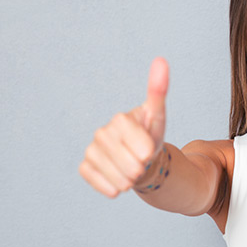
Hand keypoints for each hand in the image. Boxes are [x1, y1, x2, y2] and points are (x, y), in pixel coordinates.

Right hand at [79, 58, 169, 197]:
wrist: (139, 159)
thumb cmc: (150, 136)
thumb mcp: (158, 116)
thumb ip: (158, 90)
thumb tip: (161, 59)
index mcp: (120, 119)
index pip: (142, 147)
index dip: (149, 152)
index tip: (149, 149)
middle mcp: (102, 132)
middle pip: (131, 165)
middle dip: (142, 169)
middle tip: (141, 161)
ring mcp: (92, 149)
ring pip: (118, 178)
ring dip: (130, 180)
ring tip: (132, 171)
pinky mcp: (85, 166)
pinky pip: (100, 183)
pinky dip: (112, 187)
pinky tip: (119, 181)